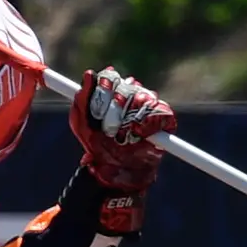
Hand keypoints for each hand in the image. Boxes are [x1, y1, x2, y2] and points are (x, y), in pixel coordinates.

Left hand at [70, 66, 175, 192]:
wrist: (116, 172)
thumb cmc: (99, 147)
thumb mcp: (82, 125)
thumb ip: (82, 99)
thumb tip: (89, 74)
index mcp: (111, 92)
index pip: (110, 77)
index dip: (104, 87)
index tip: (98, 106)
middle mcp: (131, 94)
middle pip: (126, 87)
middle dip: (114, 108)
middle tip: (108, 129)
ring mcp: (149, 105)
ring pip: (143, 97)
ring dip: (130, 118)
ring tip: (122, 136)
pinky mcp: (164, 118)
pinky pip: (161, 111)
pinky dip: (149, 123)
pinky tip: (139, 134)